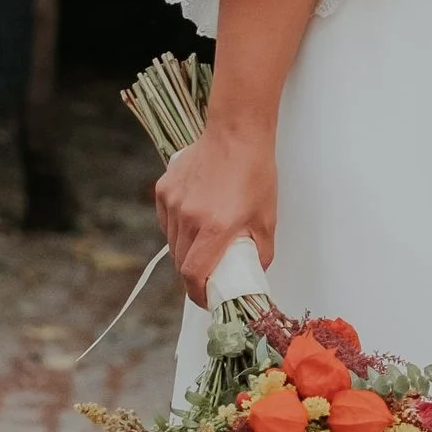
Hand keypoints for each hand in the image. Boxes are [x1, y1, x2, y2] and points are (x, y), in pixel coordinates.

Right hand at [155, 119, 276, 308]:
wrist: (237, 132)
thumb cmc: (256, 174)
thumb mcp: (267, 219)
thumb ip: (260, 252)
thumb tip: (252, 274)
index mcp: (215, 227)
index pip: (193, 274)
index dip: (198, 294)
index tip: (207, 299)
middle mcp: (189, 217)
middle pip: (181, 262)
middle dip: (194, 274)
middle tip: (210, 274)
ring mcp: (173, 202)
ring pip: (172, 242)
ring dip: (186, 250)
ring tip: (205, 243)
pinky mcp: (164, 189)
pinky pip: (166, 221)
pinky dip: (178, 228)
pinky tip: (195, 218)